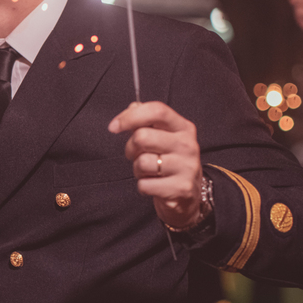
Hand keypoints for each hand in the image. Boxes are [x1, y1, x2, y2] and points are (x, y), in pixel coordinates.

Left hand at [109, 101, 203, 228]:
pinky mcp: (181, 188)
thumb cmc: (169, 161)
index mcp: (184, 127)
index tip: (114, 127)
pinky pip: (144, 185)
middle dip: (131, 148)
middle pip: (142, 137)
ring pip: (142, 162)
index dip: (131, 116)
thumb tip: (132, 107)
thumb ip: (147, 121)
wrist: (187, 195)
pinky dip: (143, 186)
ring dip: (138, 170)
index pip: (157, 111)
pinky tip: (155, 185)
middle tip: (137, 155)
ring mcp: (187, 167)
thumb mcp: (163, 137)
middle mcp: (188, 145)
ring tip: (149, 172)